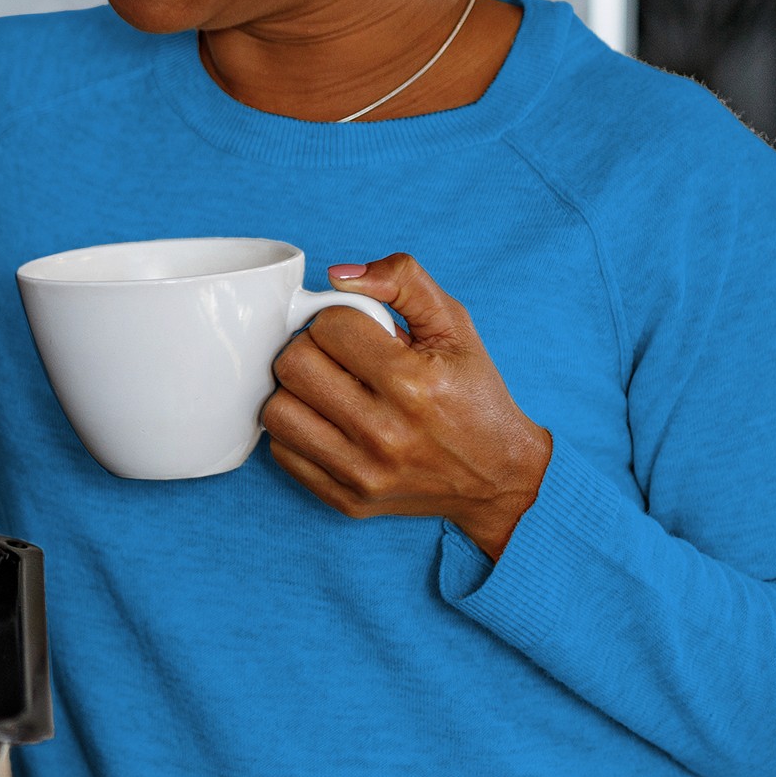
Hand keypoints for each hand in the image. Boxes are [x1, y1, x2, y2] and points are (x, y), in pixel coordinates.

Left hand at [260, 253, 552, 555]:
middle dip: (310, 348)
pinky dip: (297, 430)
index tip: (357, 332)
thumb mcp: (454, 325)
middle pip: (292, 365)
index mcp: (413, 383)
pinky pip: (282, 453)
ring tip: (327, 388)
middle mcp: (385, 433)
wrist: (499, 477)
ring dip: (295, 391)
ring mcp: (363, 473)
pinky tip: (327, 422)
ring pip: (276, 411)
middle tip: (336, 357)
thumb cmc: (473, 394)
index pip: (329, 326)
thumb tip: (336, 276)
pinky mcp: (347, 500)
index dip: (339, 319)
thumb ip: (402, 280)